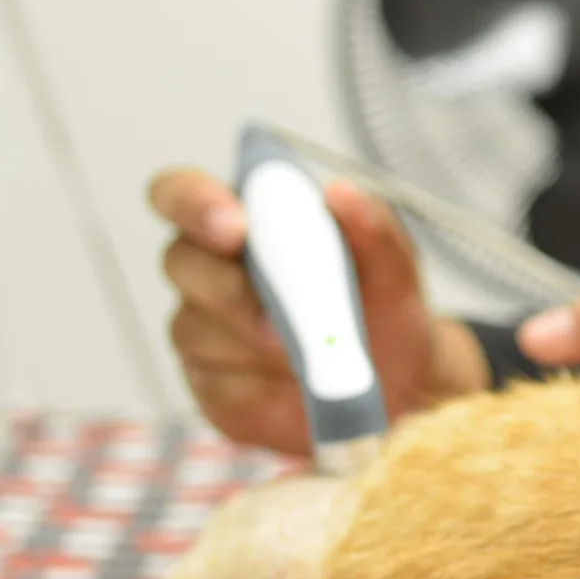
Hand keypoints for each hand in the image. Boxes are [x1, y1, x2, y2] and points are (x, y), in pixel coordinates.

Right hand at [149, 167, 485, 455]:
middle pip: (180, 259)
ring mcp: (205, 325)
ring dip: (250, 335)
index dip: (194, 203)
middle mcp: (215, 267)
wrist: (399, 387)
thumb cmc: (384, 313)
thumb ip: (373, 228)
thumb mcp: (395, 269)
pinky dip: (253, 378)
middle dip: (224, 281)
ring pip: (193, 323)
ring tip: (304, 349)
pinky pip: (210, 377)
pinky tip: (292, 379)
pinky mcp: (209, 380)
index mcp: (250, 219)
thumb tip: (339, 191)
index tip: (235, 224)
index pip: (185, 194)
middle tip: (272, 308)